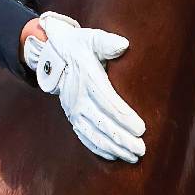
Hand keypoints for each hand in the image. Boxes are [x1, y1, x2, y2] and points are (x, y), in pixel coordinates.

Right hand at [23, 11, 145, 162]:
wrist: (54, 56)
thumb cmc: (78, 46)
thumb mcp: (90, 38)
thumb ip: (106, 42)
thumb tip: (124, 45)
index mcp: (87, 79)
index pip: (107, 101)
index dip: (123, 116)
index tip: (141, 128)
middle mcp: (79, 98)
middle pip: (102, 122)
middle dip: (122, 138)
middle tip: (141, 149)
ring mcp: (74, 110)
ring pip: (93, 134)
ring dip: (113, 147)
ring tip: (132, 156)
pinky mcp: (73, 117)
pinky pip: (84, 136)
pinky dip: (98, 148)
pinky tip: (113, 155)